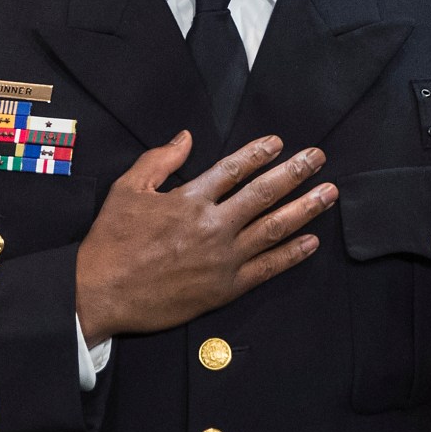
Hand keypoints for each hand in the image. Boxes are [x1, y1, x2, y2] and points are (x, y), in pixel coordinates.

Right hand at [73, 132, 335, 341]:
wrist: (101, 294)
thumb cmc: (111, 241)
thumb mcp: (127, 190)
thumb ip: (159, 161)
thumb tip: (185, 137)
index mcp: (189, 199)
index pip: (234, 169)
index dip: (259, 153)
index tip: (279, 143)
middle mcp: (213, 226)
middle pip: (264, 193)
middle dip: (295, 173)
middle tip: (318, 158)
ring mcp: (223, 258)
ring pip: (274, 228)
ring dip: (305, 209)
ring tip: (329, 194)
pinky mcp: (225, 287)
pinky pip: (267, 268)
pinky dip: (292, 254)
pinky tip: (312, 242)